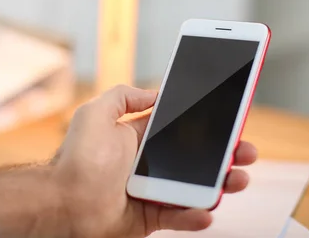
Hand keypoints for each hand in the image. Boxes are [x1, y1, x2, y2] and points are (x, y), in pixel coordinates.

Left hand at [51, 85, 257, 236]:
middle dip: (225, 153)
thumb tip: (155, 91)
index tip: (229, 118)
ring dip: (221, 184)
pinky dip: (196, 216)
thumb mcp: (97, 113)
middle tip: (246, 150)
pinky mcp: (151, 217)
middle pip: (197, 158)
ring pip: (196, 187)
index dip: (207, 124)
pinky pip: (180, 217)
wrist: (63, 202)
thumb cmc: (78, 157)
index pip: (182, 128)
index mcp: (142, 138)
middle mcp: (150, 163)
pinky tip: (208, 210)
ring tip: (238, 179)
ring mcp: (153, 190)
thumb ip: (125, 96)